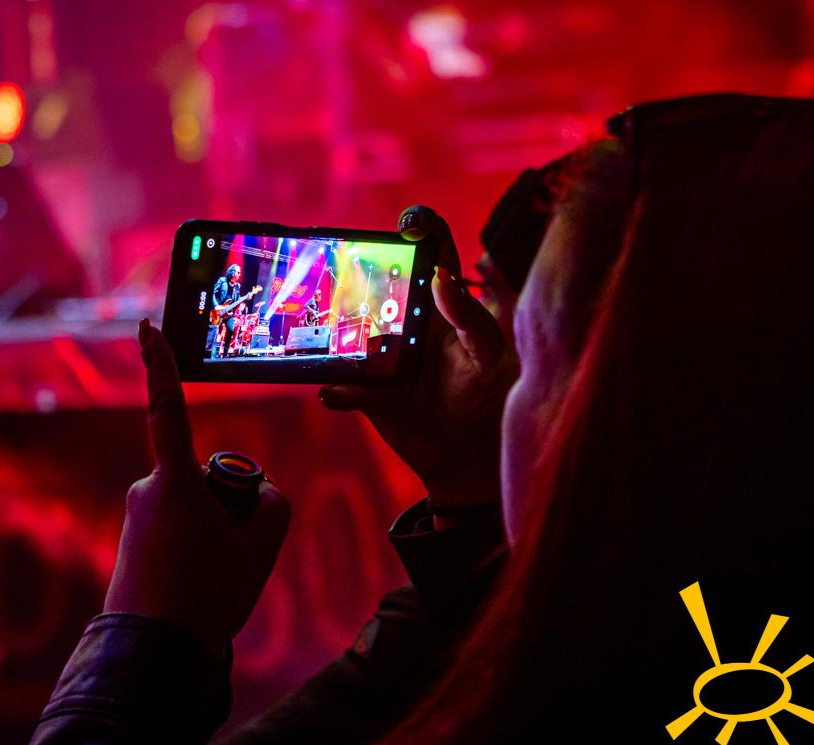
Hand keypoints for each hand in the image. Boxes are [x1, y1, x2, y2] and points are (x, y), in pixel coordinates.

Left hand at [103, 320, 291, 651]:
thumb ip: (272, 507)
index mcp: (174, 481)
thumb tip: (264, 496)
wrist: (153, 653)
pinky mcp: (135, 537)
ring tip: (216, 574)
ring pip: (196, 504)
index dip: (161, 366)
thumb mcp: (260, 548)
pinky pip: (180, 525)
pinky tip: (201, 581)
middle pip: (208, 478)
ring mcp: (139, 514)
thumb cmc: (205, 595)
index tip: (145, 328)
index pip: (169, 411)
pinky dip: (198, 543)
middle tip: (236, 553)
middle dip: (229, 503)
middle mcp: (149, 488)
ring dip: (215, 527)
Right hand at [318, 206, 517, 506]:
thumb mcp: (488, 356)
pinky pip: (339, 386)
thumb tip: (444, 278)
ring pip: (346, 332)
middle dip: (357, 270)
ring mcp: (377, 357)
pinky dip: (334, 389)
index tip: (409, 217)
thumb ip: (470, 318)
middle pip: (375, 285)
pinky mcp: (362, 393)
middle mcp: (404, 324)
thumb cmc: (483, 398)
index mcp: (439, 307)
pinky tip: (332, 390)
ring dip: (332, 329)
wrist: (464, 458)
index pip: (430, 257)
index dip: (420, 230)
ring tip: (326, 325)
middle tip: (346, 258)